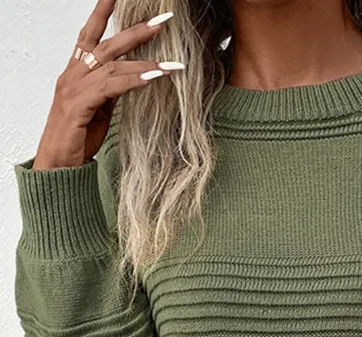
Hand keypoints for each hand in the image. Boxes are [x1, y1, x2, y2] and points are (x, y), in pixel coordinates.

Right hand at [33, 0, 177, 169]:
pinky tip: (152, 79)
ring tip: (173, 65)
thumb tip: (132, 77)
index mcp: (76, 72)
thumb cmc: (78, 138)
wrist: (59, 165)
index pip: (90, 34)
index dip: (103, 12)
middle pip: (107, 44)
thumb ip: (112, 90)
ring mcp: (74, 89)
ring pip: (113, 66)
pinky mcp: (79, 106)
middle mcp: (73, 75)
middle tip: (163, 21)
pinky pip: (110, 88)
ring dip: (146, 63)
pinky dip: (133, 82)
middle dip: (137, 30)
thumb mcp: (100, 109)